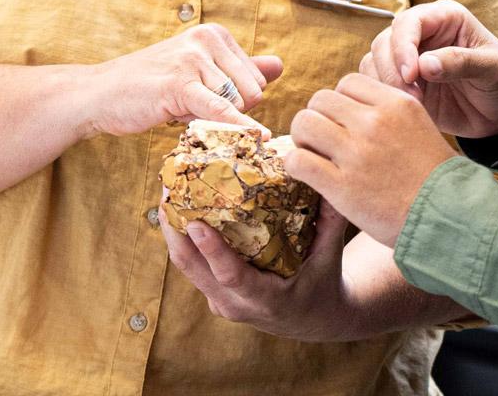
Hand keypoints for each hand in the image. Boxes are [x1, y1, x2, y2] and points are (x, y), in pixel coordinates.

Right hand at [83, 24, 283, 136]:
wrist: (100, 93)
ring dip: (211, 118)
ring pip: (236, 103)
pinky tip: (257, 137)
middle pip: (252, 92)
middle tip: (189, 105)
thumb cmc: (151, 84)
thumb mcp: (199, 71)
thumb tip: (280, 66)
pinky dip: (239, 126)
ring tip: (177, 106)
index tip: (201, 96)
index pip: (256, 79)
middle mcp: (208, 39)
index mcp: (216, 34)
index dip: (233, 99)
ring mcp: (193, 60)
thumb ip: (241, 68)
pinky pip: (220, 109)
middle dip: (227, 110)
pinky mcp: (179, 84)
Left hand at [161, 201, 371, 340]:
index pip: (232, 277)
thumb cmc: (322, 285)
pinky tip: (179, 206)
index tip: (196, 224)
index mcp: (265, 300)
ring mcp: (219, 300)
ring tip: (167, 190)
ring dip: (173, 229)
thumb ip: (330, 221)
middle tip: (169, 189)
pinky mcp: (212, 293)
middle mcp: (235, 304)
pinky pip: (190, 264)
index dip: (212, 251)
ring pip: (185, 264)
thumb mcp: (330, 257)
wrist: (312, 319)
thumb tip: (330, 178)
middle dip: (176, 229)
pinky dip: (182, 236)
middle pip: (194, 268)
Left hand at [286, 73, 457, 246]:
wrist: (446, 217)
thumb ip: (388, 110)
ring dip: (302, 139)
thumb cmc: (432, 176)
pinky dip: (295, 165)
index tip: (344, 122)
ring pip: (303, 123)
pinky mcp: (341, 186)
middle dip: (318, 118)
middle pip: (320, 99)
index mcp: (395, 103)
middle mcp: (374, 122)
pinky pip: (298, 160)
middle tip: (323, 140)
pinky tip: (306, 174)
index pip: (347, 82)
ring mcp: (356, 153)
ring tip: (313, 155)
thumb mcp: (419, 125)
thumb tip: (352, 104)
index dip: (340, 102)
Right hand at [359, 0, 497, 138]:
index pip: (410, 22)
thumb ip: (461, 62)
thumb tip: (425, 64)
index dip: (404, 46)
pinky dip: (383, 95)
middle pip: (385, 41)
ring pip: (375, 61)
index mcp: (444, 17)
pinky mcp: (402, 83)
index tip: (411, 74)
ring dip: (385, 83)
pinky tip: (405, 108)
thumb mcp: (492, 68)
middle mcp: (422, 34)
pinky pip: (377, 83)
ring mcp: (409, 59)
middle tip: (412, 96)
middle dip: (392, 69)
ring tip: (413, 103)